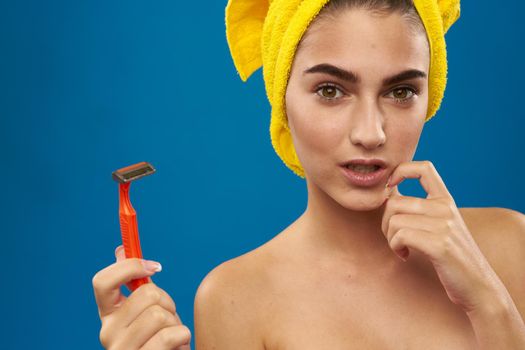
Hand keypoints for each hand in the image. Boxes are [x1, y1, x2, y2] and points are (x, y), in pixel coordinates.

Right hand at [92, 246, 191, 348]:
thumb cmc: (158, 337)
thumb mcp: (146, 308)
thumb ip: (134, 282)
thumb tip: (120, 249)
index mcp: (108, 314)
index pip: (102, 281)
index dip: (129, 267)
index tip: (155, 267)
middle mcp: (108, 333)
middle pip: (146, 294)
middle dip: (167, 301)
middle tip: (168, 318)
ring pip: (159, 315)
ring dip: (175, 322)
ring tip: (172, 336)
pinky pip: (170, 335)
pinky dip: (182, 336)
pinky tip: (177, 346)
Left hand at [381, 160, 504, 312]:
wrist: (477, 285)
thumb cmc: (451, 256)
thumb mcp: (439, 226)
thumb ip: (419, 209)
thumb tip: (387, 194)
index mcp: (445, 200)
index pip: (424, 167)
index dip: (401, 171)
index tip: (390, 188)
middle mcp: (445, 208)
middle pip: (394, 202)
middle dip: (384, 222)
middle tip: (393, 237)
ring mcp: (444, 225)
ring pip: (394, 220)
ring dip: (389, 237)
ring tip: (400, 248)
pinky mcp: (439, 244)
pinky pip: (400, 235)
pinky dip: (395, 247)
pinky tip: (404, 255)